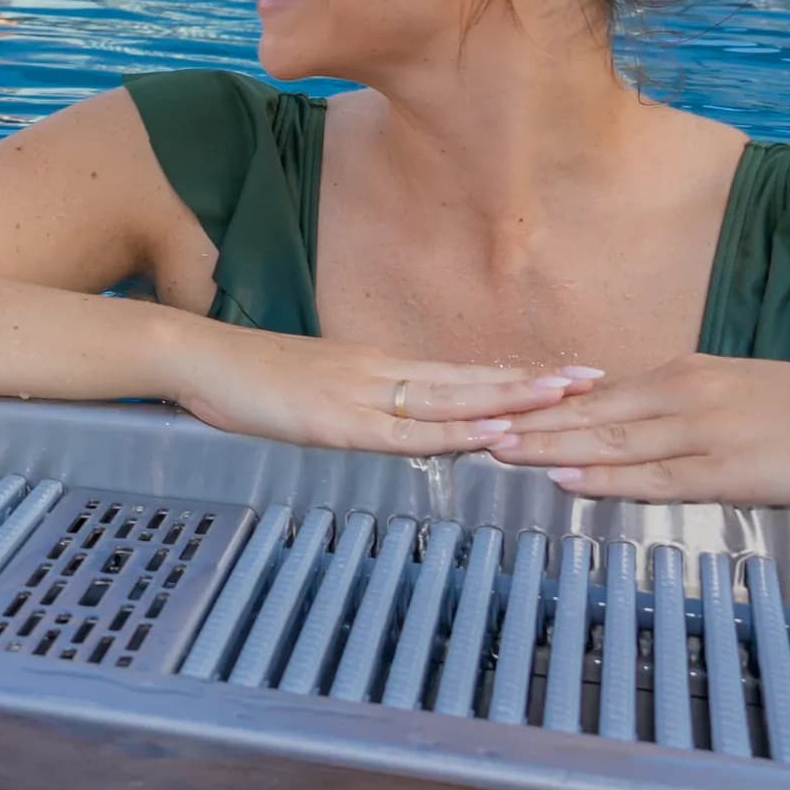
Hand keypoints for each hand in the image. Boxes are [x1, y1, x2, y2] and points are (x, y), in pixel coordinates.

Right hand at [164, 322, 593, 455]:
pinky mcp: (338, 420)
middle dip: (534, 382)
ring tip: (566, 398)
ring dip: (511, 398)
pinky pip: (407, 429)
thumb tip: (390, 418)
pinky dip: (453, 431)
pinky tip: (490, 431)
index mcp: (376, 366)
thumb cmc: (246, 377)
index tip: (564, 375)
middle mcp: (380, 372)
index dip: (512, 375)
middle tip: (594, 379)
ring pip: (451, 397)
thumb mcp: (313, 388)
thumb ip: (356, 402)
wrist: (196, 358)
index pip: (458, 372)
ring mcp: (361, 393)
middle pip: (470, 377)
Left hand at [485, 356, 789, 504]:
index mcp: (683, 376)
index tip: (494, 409)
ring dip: (549, 449)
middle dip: (527, 424)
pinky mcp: (732, 471)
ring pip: (611, 443)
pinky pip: (657, 477)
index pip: (596, 393)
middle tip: (469, 430)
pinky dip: (607, 480)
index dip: (542, 406)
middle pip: (588, 414)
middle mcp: (683, 397)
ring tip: (496, 452)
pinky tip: (569, 481)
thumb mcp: (736, 391)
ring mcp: (705, 434)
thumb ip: (682, 403)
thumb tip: (630, 412)